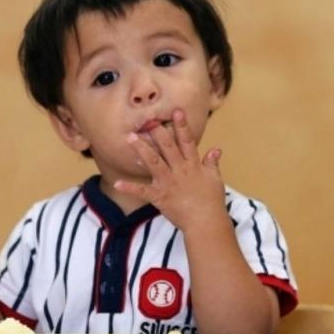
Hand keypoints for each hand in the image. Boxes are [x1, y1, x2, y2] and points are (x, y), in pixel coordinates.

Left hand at [114, 109, 224, 231]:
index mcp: (193, 165)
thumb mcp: (215, 179)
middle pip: (168, 148)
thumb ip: (212, 163)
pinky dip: (130, 187)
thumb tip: (216, 148)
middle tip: (147, 120)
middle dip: (157, 133)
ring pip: (154, 163)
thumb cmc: (212, 201)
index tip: (176, 111)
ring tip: (130, 137)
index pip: (187, 142)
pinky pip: (143, 191)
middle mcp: (180, 171)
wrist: (207, 222)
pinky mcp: (160, 197)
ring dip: (142, 150)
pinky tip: (117, 182)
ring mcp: (169, 183)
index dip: (182, 126)